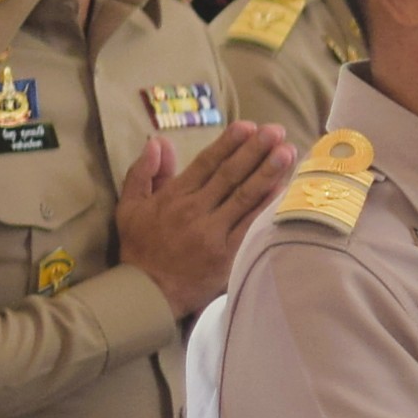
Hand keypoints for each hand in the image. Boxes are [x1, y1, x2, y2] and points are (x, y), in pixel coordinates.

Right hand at [111, 123, 294, 315]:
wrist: (148, 290)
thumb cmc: (140, 246)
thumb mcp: (130, 206)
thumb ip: (143, 172)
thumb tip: (158, 142)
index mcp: (173, 197)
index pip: (206, 164)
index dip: (229, 144)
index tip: (248, 126)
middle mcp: (195, 211)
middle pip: (230, 176)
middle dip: (254, 151)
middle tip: (276, 131)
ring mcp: (213, 233)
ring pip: (244, 197)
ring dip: (268, 173)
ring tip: (287, 152)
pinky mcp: (228, 254)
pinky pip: (251, 225)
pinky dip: (268, 206)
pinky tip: (284, 190)